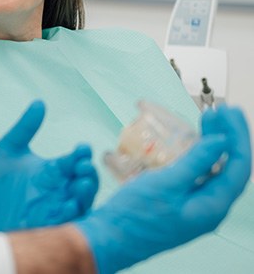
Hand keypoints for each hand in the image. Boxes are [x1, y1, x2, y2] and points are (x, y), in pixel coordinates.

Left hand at [0, 100, 98, 233]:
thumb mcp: (9, 148)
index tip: (82, 147)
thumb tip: (39, 102)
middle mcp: (57, 191)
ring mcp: (52, 210)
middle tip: (84, 167)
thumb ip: (25, 127)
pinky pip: (64, 225)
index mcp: (52, 171)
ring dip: (85, 195)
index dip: (82, 154)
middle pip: (84, 183)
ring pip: (80, 204)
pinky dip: (70, 216)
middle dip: (89, 175)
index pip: (74, 160)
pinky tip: (68, 207)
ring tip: (82, 184)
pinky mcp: (44, 228)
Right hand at [77, 105, 251, 273]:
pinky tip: (192, 143)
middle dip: (228, 137)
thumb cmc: (136, 215)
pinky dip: (199, 155)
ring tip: (209, 120)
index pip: (238, 167)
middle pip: (229, 167)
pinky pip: (199, 175)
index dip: (236, 136)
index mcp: (212, 206)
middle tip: (221, 110)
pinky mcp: (180, 203)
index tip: (228, 112)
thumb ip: (196, 161)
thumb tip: (222, 141)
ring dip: (214, 144)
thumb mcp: (167, 183)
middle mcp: (208, 207)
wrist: (111, 237)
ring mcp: (194, 206)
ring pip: (215, 170)